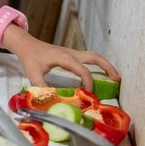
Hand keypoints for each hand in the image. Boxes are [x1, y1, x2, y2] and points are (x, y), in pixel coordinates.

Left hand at [5, 26, 119, 90]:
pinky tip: (99, 74)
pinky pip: (88, 59)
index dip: (89, 82)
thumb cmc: (30, 57)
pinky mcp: (71, 55)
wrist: (26, 44)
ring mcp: (72, 53)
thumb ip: (41, 87)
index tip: (89, 94)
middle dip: (108, 68)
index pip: (83, 70)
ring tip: (115, 77)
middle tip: (118, 80)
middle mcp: (71, 53)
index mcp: (65, 58)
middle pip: (95, 57)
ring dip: (105, 65)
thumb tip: (51, 100)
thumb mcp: (33, 74)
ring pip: (94, 56)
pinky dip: (97, 65)